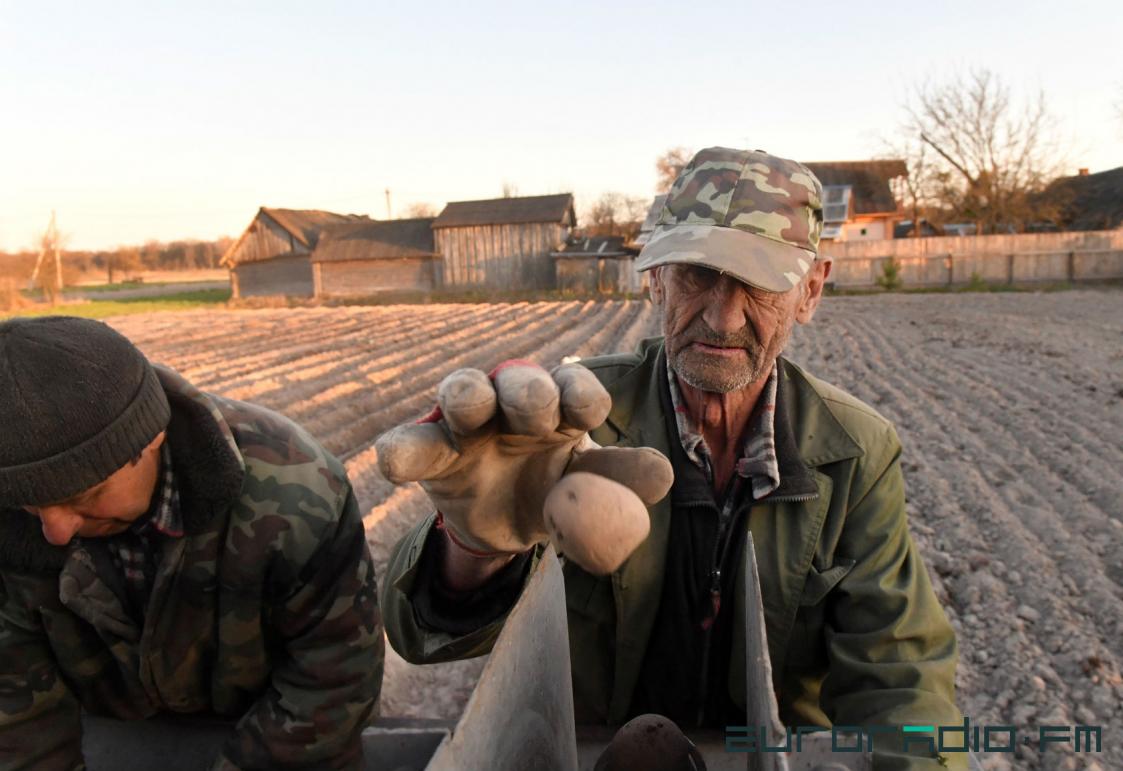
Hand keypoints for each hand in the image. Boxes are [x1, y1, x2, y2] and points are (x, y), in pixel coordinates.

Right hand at [375, 361, 672, 574]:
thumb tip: (663, 475)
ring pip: (463, 392)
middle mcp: (516, 403)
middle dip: (528, 389)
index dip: (580, 395)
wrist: (508, 524)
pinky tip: (392, 463)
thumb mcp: (591, 490)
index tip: (585, 417)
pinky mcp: (432, 453)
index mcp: (564, 408)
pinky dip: (400, 449)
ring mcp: (469, 424)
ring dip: (466, 394)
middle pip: (520, 379)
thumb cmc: (558, 488)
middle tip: (535, 412)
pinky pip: (410, 443)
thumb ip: (621, 482)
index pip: (576, 388)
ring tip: (466, 407)